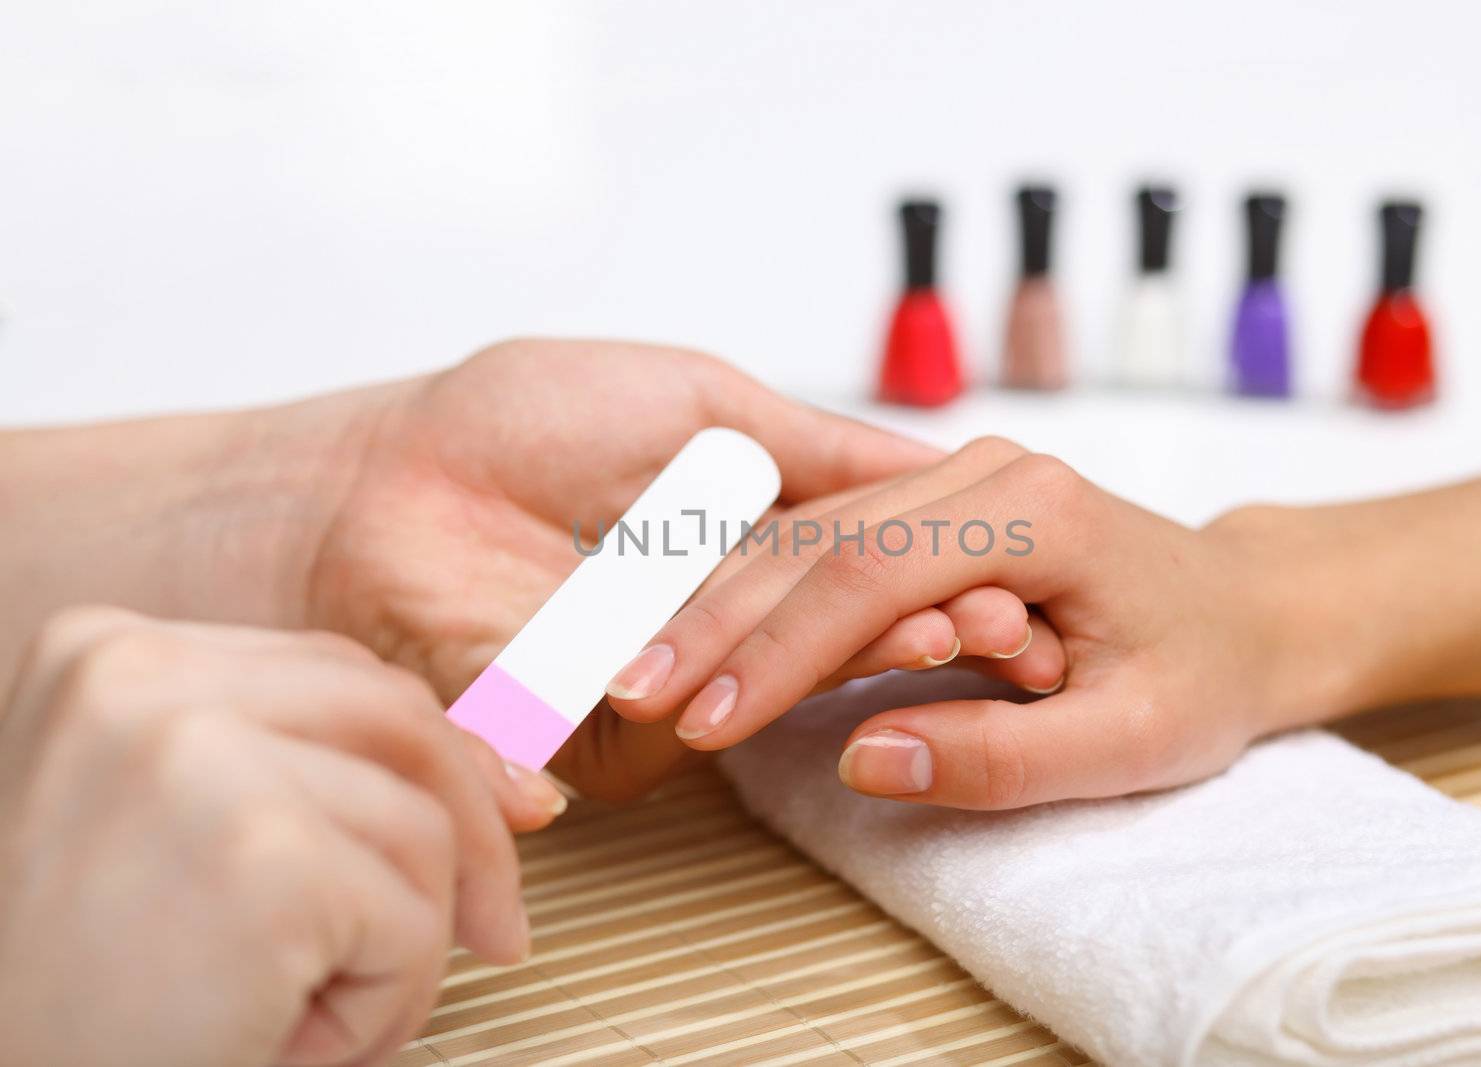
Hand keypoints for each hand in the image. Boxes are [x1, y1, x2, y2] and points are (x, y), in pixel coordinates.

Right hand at [0, 608, 555, 1066]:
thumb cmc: (76, 1000)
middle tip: (491, 928)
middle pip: (395, 718)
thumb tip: (505, 772)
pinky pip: (412, 922)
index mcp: (105, 655)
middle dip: (471, 830)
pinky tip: (287, 1039)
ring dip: (403, 944)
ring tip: (302, 1013)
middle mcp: (135, 678)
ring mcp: (195, 755)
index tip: (481, 826)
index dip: (426, 762)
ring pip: (419, 826)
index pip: (335, 673)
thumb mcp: (178, 832)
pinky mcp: (260, 856)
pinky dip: (385, 1003)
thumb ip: (300, 766)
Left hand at [295, 340, 941, 799]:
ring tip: (908, 642)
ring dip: (830, 678)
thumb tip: (928, 458)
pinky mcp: (569, 733)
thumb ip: (809, 444)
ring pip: (751, 704)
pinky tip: (739, 693)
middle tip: (991, 625)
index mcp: (743, 551)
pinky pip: (624, 751)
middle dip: (911, 639)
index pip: (860, 581)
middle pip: (827, 654)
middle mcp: (711, 628)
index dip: (933, 583)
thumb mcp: (700, 401)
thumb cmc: (526, 419)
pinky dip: (684, 723)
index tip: (1007, 579)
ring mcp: (650, 687)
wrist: (387, 475)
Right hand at [606, 437, 1303, 808]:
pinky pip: (829, 537)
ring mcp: (957, 475)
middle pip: (821, 537)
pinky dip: (759, 590)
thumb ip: (1002, 757)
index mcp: (1038, 509)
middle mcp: (988, 470)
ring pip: (810, 529)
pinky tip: (699, 635)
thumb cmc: (1202, 672)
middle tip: (634, 692)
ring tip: (644, 671)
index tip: (707, 720)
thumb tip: (867, 758)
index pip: (875, 571)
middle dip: (721, 620)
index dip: (781, 649)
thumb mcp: (1131, 742)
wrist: (1243, 614)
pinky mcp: (936, 501)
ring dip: (723, 603)